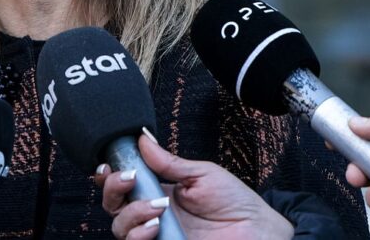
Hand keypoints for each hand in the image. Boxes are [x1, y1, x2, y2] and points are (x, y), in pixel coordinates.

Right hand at [96, 135, 293, 239]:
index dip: (109, 176)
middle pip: (113, 206)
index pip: (122, 186)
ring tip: (156, 207)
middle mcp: (152, 215)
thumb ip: (169, 162)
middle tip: (131, 179)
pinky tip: (154, 226)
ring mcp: (157, 235)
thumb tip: (142, 139)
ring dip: (130, 214)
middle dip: (113, 190)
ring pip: (119, 228)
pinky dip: (138, 235)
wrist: (260, 231)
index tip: (109, 166)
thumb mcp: (201, 174)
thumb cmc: (236, 203)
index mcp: (158, 192)